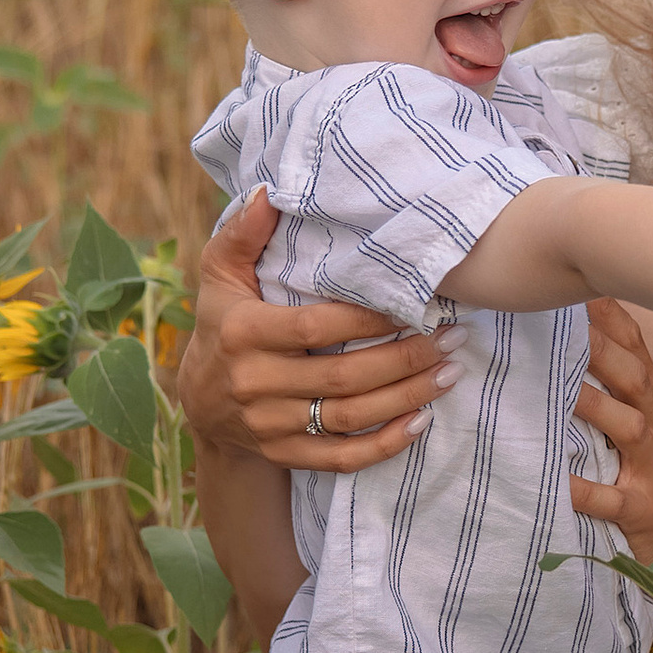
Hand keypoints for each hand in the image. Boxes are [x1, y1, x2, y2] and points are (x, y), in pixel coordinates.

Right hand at [176, 191, 456, 473]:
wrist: (201, 403)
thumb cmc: (224, 323)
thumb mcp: (220, 275)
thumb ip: (243, 234)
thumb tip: (268, 193)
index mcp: (243, 333)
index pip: (315, 327)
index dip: (366, 319)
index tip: (412, 303)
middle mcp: (254, 383)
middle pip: (343, 377)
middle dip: (404, 358)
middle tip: (450, 338)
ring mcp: (270, 425)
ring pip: (349, 418)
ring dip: (406, 398)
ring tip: (448, 374)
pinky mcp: (284, 455)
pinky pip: (341, 458)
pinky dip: (385, 445)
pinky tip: (420, 422)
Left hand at [569, 300, 652, 580]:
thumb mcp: (647, 419)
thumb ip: (616, 378)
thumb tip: (571, 329)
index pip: (632, 346)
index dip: (606, 313)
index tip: (575, 277)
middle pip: (631, 375)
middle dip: (597, 346)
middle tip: (555, 319)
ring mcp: (652, 465)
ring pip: (623, 426)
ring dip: (590, 404)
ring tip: (554, 386)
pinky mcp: (641, 508)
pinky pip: (607, 498)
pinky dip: (580, 490)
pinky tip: (554, 482)